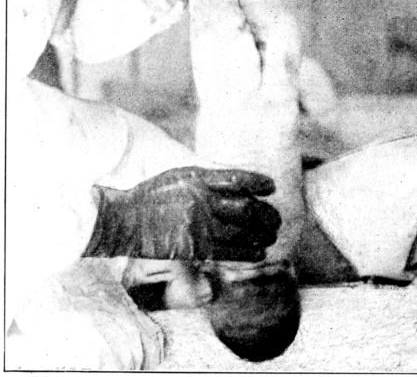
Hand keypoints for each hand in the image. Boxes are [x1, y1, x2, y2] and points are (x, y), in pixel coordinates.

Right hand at [83, 166, 279, 261]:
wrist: (127, 219)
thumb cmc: (153, 195)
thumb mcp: (179, 175)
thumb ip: (207, 177)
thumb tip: (236, 182)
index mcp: (199, 178)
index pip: (238, 179)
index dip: (258, 183)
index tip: (270, 187)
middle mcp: (203, 201)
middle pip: (247, 208)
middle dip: (267, 214)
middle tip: (276, 218)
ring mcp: (200, 225)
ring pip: (243, 232)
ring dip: (263, 235)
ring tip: (271, 235)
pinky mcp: (195, 248)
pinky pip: (230, 252)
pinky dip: (249, 253)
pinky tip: (260, 252)